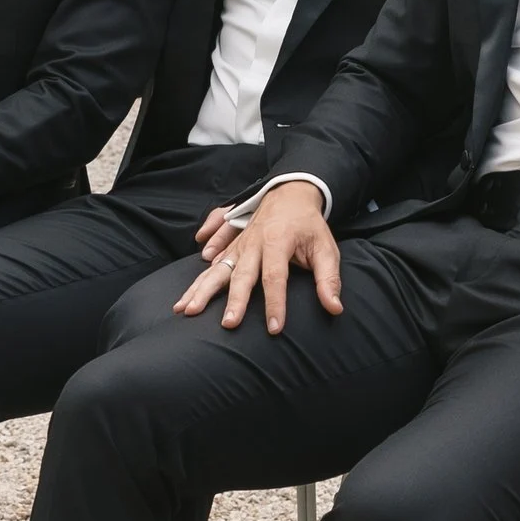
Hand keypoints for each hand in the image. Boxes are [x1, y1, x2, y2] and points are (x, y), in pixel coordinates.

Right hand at [174, 182, 341, 333]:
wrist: (289, 193)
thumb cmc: (309, 225)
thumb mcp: (325, 248)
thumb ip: (329, 279)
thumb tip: (335, 308)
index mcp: (278, 241)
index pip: (276, 276)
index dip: (275, 303)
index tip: (274, 327)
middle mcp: (253, 243)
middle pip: (241, 274)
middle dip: (234, 300)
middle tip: (228, 324)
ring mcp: (238, 244)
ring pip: (217, 269)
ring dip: (202, 290)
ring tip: (186, 310)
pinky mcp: (230, 246)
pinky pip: (210, 262)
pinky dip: (196, 278)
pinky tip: (185, 295)